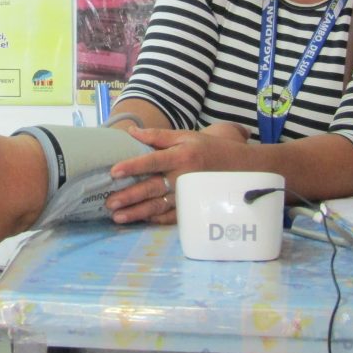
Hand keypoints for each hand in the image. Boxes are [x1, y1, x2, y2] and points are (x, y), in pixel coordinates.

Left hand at [104, 123, 251, 225]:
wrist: (243, 168)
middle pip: (152, 187)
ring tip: (117, 217)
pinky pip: (172, 217)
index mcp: (181, 156)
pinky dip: (155, 219)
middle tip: (109, 202)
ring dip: (137, 212)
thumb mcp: (187, 136)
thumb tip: (131, 132)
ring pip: (159, 205)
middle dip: (129, 196)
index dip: (133, 166)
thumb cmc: (211, 149)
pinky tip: (139, 220)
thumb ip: (159, 136)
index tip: (114, 172)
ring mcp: (189, 195)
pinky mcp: (193, 208)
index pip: (152, 161)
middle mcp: (184, 177)